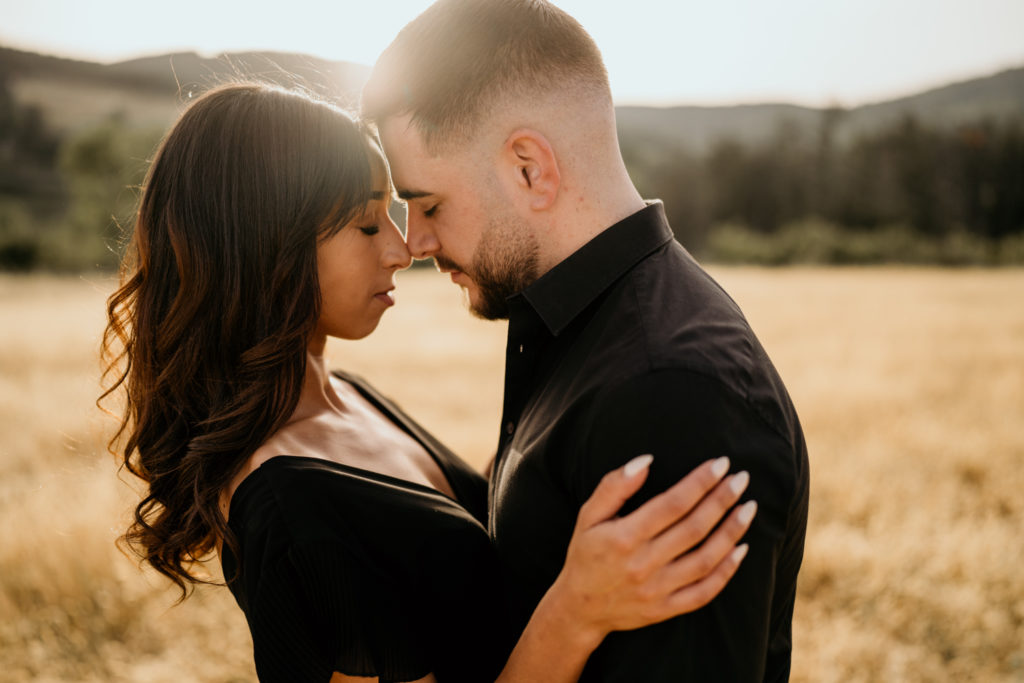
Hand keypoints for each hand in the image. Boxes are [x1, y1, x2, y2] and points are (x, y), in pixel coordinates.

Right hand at [548, 455, 754, 643]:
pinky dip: (727, 571)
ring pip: (705, 559)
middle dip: (722, 500)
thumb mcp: (588, 515)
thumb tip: (646, 460)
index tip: (721, 463)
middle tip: (741, 478)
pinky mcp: (667, 609)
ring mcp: (657, 590)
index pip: (672, 504)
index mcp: (624, 537)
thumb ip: (614, 486)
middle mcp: (643, 564)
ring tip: (748, 508)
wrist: (580, 609)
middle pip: (694, 528)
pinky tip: (742, 549)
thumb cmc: (585, 553)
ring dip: (731, 532)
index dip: (700, 482)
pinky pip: (705, 592)